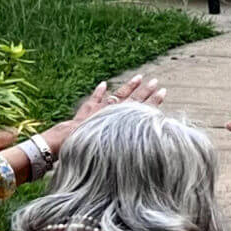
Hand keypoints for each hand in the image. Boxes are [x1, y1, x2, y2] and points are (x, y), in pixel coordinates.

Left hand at [47, 73, 165, 148]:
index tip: (164, 91)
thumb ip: (129, 145)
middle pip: (133, 99)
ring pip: (117, 95)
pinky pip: (94, 99)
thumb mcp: (112, 148)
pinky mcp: (87, 111)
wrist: (67, 142)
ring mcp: (100, 110)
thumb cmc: (89, 149)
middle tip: (156, 81)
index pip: (142, 108)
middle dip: (146, 90)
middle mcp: (113, 113)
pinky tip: (104, 84)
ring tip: (139, 77)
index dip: (154, 100)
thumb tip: (151, 153)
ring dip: (128, 86)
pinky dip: (99, 91)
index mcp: (121, 121)